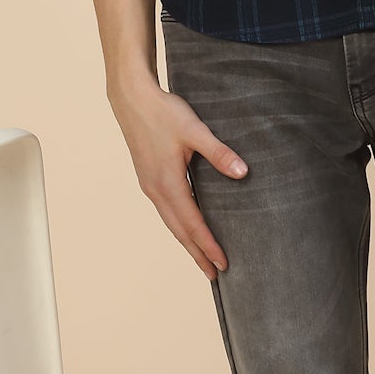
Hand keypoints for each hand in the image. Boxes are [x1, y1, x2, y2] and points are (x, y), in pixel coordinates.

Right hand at [111, 76, 246, 278]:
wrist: (131, 98)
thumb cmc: (163, 113)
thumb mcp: (195, 131)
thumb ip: (219, 153)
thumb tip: (243, 172)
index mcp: (167, 184)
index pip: (193, 224)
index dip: (209, 245)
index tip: (223, 264)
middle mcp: (156, 190)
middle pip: (179, 231)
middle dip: (197, 254)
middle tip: (214, 275)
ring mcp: (149, 185)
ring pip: (171, 222)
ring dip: (187, 242)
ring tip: (201, 258)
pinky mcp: (148, 178)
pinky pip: (166, 211)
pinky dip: (178, 225)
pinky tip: (186, 226)